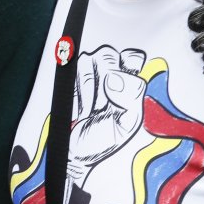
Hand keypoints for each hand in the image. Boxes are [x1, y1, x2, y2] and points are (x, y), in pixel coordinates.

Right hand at [66, 47, 146, 186]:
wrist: (78, 148)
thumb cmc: (105, 136)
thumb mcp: (127, 123)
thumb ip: (130, 99)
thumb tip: (115, 79)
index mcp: (131, 81)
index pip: (132, 56)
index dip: (126, 69)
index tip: (120, 96)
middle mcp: (111, 70)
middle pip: (108, 54)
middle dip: (104, 83)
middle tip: (104, 107)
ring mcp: (90, 69)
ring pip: (89, 60)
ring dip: (90, 91)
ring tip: (93, 110)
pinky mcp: (71, 72)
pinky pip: (74, 70)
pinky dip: (78, 93)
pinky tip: (82, 107)